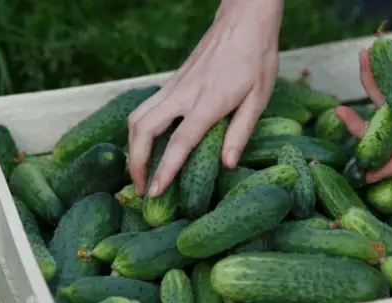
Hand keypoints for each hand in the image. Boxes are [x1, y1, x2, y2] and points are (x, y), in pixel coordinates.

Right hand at [127, 0, 283, 196]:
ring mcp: (173, 86)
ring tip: (140, 171)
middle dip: (136, 162)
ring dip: (132, 147)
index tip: (154, 192)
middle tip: (142, 189)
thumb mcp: (259, 98)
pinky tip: (147, 146)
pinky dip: (139, 131)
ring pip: (137, 117)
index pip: (179, 142)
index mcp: (209, 101)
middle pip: (143, 130)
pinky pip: (145, 109)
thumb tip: (227, 164)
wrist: (243, 21)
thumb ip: (241, 132)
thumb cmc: (256, 59)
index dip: (164, 170)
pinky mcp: (171, 83)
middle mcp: (184, 94)